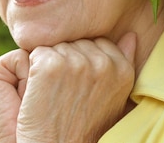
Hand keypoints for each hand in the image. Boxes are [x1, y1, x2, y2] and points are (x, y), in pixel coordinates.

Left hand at [0, 33, 135, 142]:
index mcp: (122, 69)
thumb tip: (130, 35)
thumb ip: (122, 62)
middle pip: (75, 42)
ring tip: (54, 94)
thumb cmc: (84, 127)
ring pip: (56, 46)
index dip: (83, 61)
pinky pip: (36, 52)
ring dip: (50, 65)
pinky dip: (33, 69)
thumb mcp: (113, 97)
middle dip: (67, 60)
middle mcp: (103, 63)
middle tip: (65, 93)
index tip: (79, 87)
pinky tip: (40, 92)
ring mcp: (76, 62)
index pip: (97, 42)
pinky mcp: (49, 65)